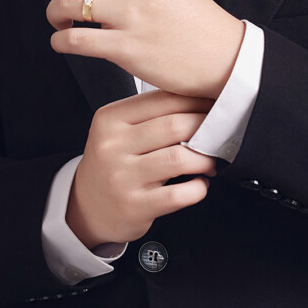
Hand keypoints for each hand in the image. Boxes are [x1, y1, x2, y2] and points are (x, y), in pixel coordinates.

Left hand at [46, 0, 245, 96]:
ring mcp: (131, 14)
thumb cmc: (194, 20)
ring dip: (53, 15)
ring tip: (62, 25)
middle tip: (58, 2)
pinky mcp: (127, 47)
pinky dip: (59, 42)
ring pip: (65, 4)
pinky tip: (64, 44)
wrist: (224, 55)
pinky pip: (74, 40)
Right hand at [67, 90, 217, 247]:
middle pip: (175, 126)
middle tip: (221, 135)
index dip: (198, 101)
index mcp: (111, 119)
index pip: (163, 99)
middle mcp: (113, 146)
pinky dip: (198, 188)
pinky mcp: (135, 206)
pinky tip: (199, 185)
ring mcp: (123, 177)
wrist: (87, 207)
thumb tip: (202, 100)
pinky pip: (178, 194)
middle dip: (207, 129)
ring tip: (210, 162)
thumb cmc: (113, 164)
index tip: (216, 106)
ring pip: (179, 158)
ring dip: (205, 159)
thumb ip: (152, 115)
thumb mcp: (119, 131)